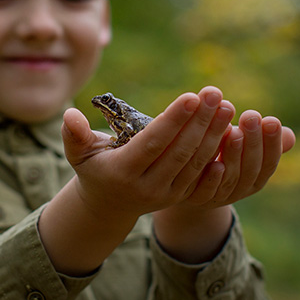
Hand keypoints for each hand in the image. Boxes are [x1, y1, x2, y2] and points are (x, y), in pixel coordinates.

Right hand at [61, 86, 234, 220]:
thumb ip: (74, 134)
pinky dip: (217, 151)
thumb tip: (70, 114)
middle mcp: (147, 186)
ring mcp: (166, 194)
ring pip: (196, 162)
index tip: (192, 96)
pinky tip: (230, 129)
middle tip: (215, 93)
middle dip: (201, 122)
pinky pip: (203, 173)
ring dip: (214, 134)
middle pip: (180, 152)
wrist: (108, 206)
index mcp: (123, 172)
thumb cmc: (94, 167)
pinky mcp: (180, 196)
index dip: (173, 121)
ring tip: (226, 106)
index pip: (153, 143)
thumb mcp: (79, 152)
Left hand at [179, 109, 295, 208]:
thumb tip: (290, 135)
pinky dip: (213, 179)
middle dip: (253, 142)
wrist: (188, 183)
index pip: (269, 162)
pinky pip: (207, 192)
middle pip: (251, 169)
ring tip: (233, 131)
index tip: (271, 119)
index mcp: (255, 178)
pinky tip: (216, 163)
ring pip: (231, 178)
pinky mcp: (195, 198)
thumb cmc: (221, 156)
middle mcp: (239, 190)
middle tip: (251, 116)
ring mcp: (218, 197)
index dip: (272, 143)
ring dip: (234, 155)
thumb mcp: (243, 146)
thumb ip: (261, 140)